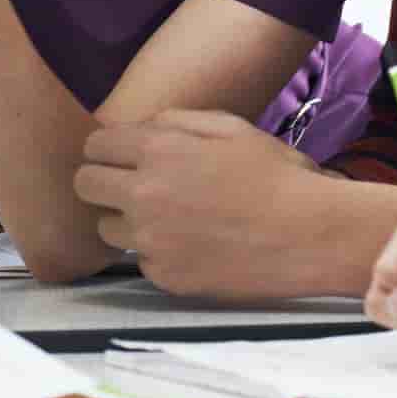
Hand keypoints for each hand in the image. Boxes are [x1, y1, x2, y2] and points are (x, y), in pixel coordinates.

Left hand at [75, 109, 337, 299]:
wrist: (312, 235)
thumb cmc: (277, 175)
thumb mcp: (230, 127)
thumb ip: (176, 121)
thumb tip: (142, 128)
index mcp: (159, 150)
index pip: (94, 145)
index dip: (107, 149)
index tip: (121, 156)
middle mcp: (145, 193)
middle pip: (85, 185)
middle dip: (103, 182)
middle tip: (132, 187)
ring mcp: (152, 239)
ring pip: (106, 228)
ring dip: (127, 221)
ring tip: (167, 219)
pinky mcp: (166, 276)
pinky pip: (142, 260)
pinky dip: (158, 253)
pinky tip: (192, 245)